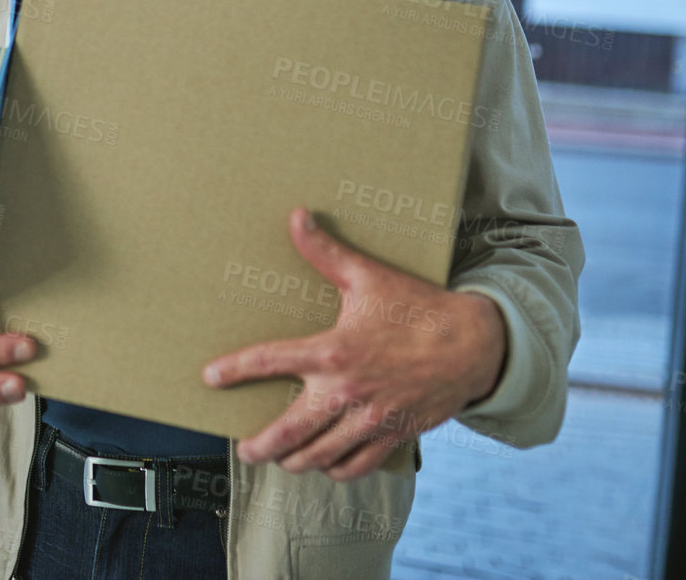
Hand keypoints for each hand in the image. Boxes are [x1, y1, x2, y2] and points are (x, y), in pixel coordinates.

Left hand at [202, 207, 507, 480]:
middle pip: (291, 431)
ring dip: (296, 461)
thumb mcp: (369, 276)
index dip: (235, 370)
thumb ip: (326, 252)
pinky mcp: (393, 434)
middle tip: (245, 450)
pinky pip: (358, 465)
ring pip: (322, 455)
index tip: (210, 378)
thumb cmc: (418, 307)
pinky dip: (337, 470)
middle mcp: (347, 390)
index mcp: (334, 350)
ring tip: (281, 459)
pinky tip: (326, 464)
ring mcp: (371, 418)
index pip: (270, 361)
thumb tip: (296, 216)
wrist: (476, 345)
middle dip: (262, 446)